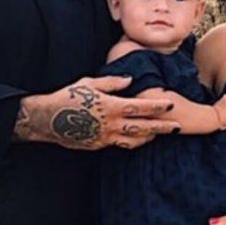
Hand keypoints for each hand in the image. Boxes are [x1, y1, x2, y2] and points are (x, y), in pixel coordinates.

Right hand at [14, 75, 179, 149]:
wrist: (47, 119)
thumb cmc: (68, 97)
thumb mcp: (89, 83)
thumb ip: (112, 82)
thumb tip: (130, 79)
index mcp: (110, 106)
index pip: (140, 107)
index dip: (157, 107)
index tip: (171, 105)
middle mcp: (111, 124)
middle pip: (142, 127)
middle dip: (162, 127)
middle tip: (178, 127)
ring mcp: (105, 137)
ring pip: (134, 140)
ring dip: (149, 137)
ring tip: (160, 134)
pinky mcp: (98, 145)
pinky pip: (120, 145)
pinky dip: (132, 142)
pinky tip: (139, 139)